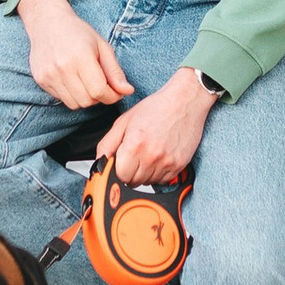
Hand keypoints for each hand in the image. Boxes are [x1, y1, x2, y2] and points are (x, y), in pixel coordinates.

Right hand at [19, 0, 132, 110]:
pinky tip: (71, 79)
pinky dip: (71, 95)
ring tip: (86, 81)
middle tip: (101, 84)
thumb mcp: (102, 47)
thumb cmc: (78, 32)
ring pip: (74, 104)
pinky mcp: (41, 80)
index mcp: (81, 57)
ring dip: (85, 98)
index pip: (99, 91)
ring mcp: (49, 75)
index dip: (112, 96)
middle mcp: (62, 68)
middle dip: (99, 97)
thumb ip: (115, 71)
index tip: (116, 92)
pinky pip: (61, 99)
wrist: (47, 23)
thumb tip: (128, 91)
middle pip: (87, 101)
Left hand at [100, 64, 215, 182]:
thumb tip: (100, 163)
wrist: (185, 101)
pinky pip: (162, 181)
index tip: (120, 162)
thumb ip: (107, 144)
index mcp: (135, 144)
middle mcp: (151, 156)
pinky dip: (158, 173)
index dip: (117, 169)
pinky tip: (159, 156)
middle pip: (132, 182)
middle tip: (135, 155)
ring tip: (148, 153)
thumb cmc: (156, 108)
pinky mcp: (179, 165)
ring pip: (147, 183)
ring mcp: (167, 162)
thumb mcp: (124, 121)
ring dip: (144, 173)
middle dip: (130, 172)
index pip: (119, 175)